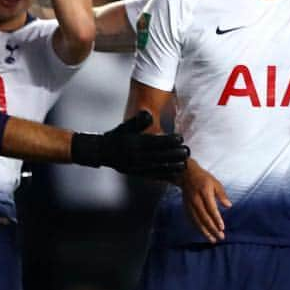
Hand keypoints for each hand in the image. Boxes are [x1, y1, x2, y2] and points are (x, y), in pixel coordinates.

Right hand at [71, 110, 188, 176]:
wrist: (101, 152)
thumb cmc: (116, 136)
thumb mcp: (125, 126)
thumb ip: (138, 121)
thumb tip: (148, 114)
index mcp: (133, 143)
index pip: (154, 141)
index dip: (169, 140)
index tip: (181, 138)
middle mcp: (135, 156)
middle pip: (158, 155)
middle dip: (174, 154)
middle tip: (187, 151)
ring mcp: (135, 166)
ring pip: (156, 167)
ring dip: (171, 166)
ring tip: (184, 163)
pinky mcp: (135, 173)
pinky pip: (151, 175)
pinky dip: (163, 174)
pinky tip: (174, 172)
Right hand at [180, 158, 230, 242]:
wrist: (186, 175)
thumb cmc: (204, 179)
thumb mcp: (215, 183)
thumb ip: (222, 194)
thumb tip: (229, 206)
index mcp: (204, 192)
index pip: (211, 208)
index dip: (216, 219)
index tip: (222, 228)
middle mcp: (196, 200)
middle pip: (204, 218)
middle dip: (212, 229)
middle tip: (220, 237)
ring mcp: (190, 205)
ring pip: (197, 221)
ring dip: (205, 232)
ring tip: (212, 240)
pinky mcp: (186, 208)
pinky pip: (192, 221)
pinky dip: (198, 228)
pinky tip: (204, 234)